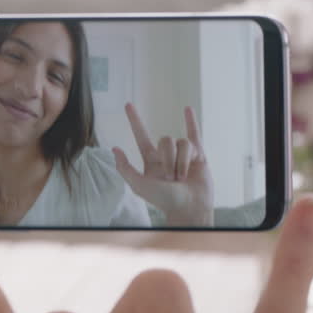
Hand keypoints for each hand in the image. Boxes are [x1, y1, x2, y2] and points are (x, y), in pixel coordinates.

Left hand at [113, 103, 213, 226]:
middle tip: (171, 178)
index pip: (141, 137)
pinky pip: (195, 135)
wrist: (189, 207)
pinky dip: (191, 121)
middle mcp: (166, 156)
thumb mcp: (139, 186)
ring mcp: (183, 154)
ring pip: (182, 142)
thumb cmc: (164, 200)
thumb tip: (115, 149)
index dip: (135, 121)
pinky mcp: (198, 155)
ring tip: (183, 178)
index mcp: (152, 161)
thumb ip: (125, 169)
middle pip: (166, 140)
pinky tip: (187, 109)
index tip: (128, 105)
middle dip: (169, 158)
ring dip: (182, 161)